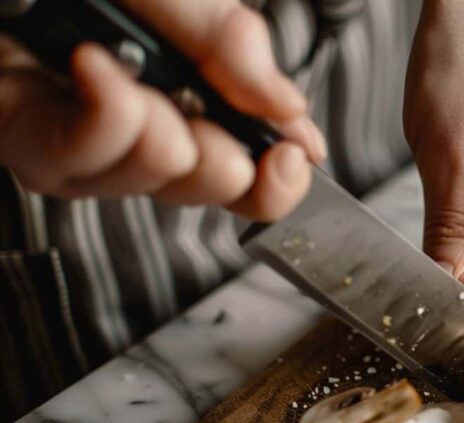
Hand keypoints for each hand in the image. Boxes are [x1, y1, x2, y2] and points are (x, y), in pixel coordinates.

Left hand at [0, 0, 324, 220]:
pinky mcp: (14, 133)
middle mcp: (130, 127)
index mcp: (181, 94)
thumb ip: (238, 49)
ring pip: (145, 178)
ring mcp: (71, 137)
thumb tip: (292, 116)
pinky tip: (96, 64)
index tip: (291, 158)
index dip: (274, 182)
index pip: (244, 171)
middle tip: (206, 101)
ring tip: (131, 65)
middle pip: (202, 188)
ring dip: (156, 124)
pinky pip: (75, 160)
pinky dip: (105, 113)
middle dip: (218, 152)